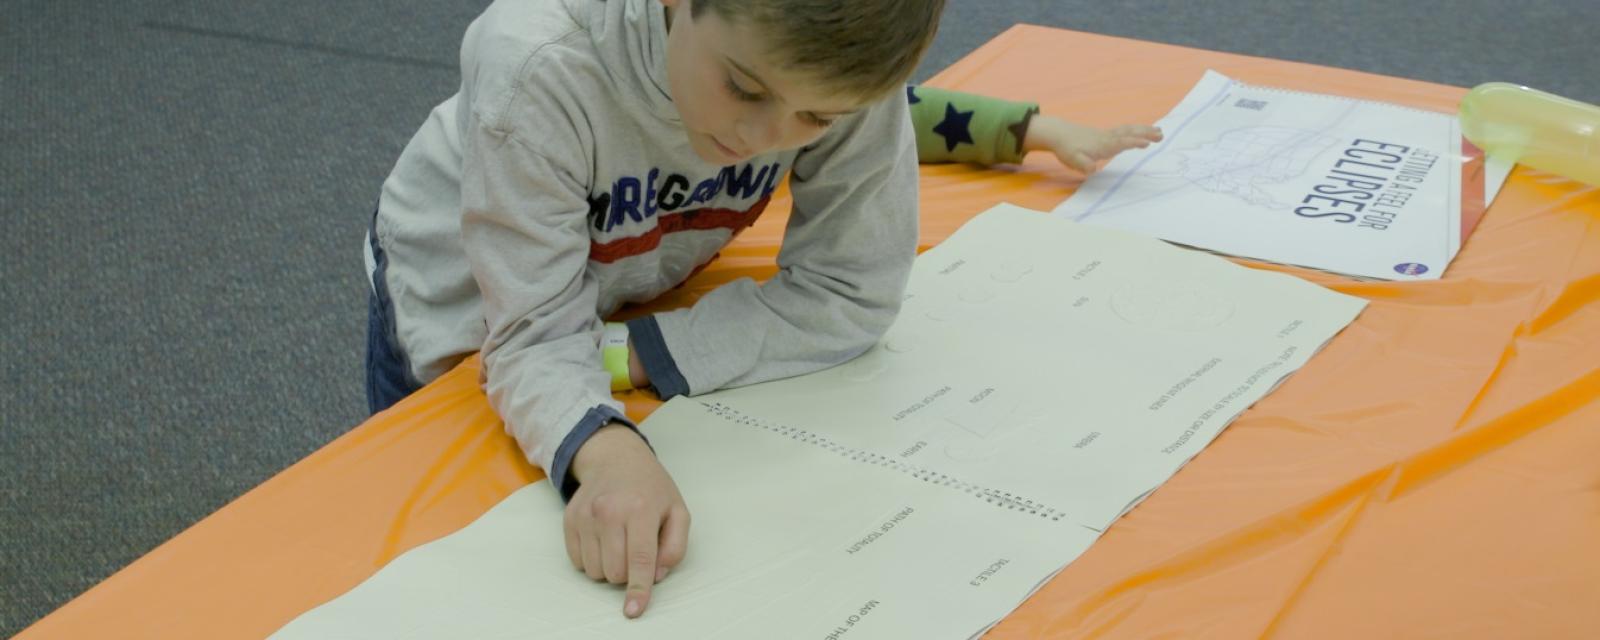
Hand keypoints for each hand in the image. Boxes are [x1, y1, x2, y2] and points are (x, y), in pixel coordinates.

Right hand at [565, 423, 689, 617]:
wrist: (615, 459)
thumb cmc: (651, 489)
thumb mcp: (677, 511)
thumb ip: (675, 546)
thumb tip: (656, 575)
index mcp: (641, 509)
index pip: (640, 559)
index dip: (638, 588)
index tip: (634, 609)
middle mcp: (609, 512)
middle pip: (615, 571)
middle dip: (628, 572)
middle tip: (636, 549)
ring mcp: (585, 516)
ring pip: (594, 571)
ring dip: (609, 567)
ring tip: (619, 541)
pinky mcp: (569, 520)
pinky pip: (578, 562)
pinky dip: (592, 559)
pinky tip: (603, 538)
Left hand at [1024, 115, 1162, 173]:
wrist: (1059, 134)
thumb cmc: (1067, 149)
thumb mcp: (1073, 160)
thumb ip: (1083, 165)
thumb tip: (1093, 169)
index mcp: (1102, 145)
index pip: (1120, 143)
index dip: (1132, 143)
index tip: (1146, 143)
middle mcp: (1108, 138)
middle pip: (1129, 133)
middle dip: (1145, 133)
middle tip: (1161, 135)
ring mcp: (1108, 135)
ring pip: (1129, 130)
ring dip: (1144, 130)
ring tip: (1160, 132)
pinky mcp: (1107, 135)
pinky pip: (1125, 130)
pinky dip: (1137, 130)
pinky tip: (1144, 131)